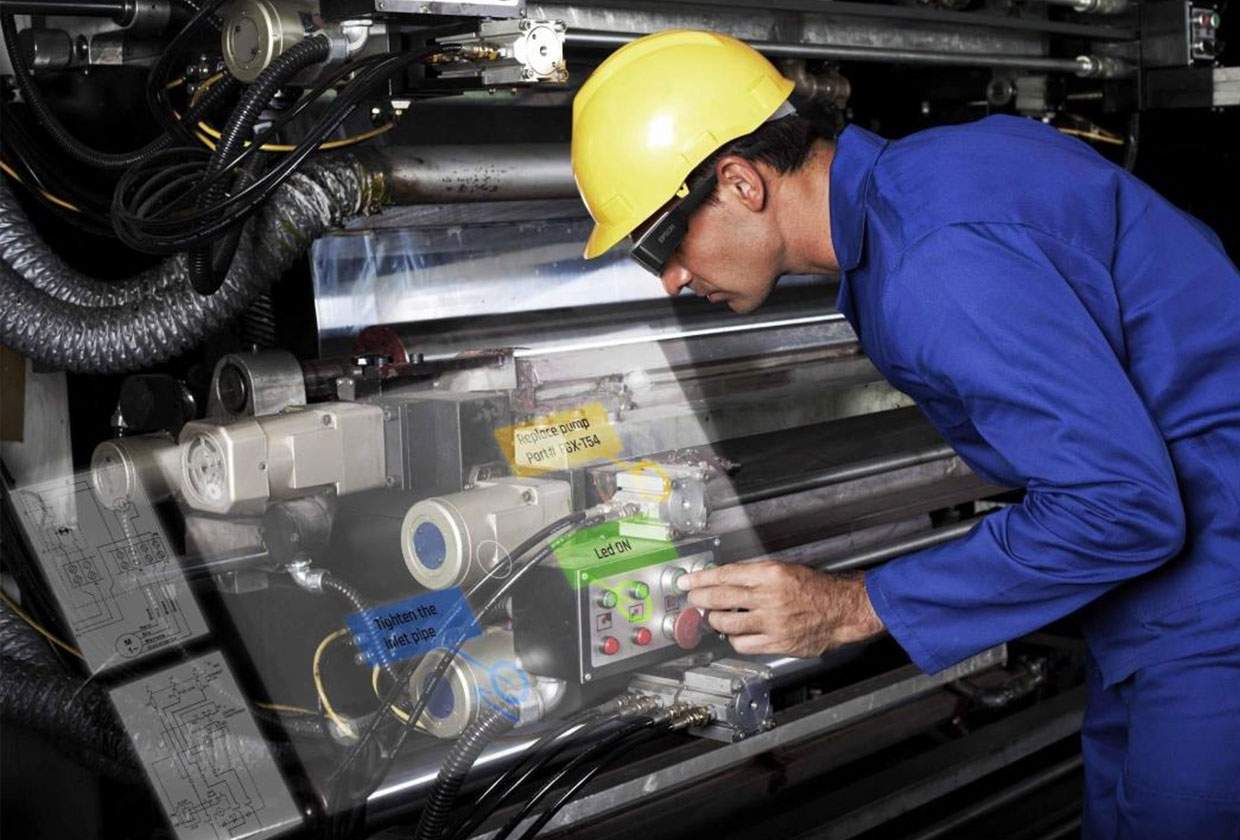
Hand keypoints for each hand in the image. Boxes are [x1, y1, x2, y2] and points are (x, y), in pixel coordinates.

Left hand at [677, 560, 884, 656]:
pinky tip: (736, 633)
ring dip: (715, 620)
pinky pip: (742, 644)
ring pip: (726, 623)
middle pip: (720, 598)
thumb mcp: (785, 569)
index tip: (688, 582)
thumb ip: (755, 574)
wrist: (842, 610)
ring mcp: (772, 622)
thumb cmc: (815, 589)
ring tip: (715, 617)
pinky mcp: (777, 643)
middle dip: (700, 599)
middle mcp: (769, 597)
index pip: (725, 575)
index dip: (701, 579)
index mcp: (771, 574)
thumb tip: (723, 579)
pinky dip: (734, 639)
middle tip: (693, 599)